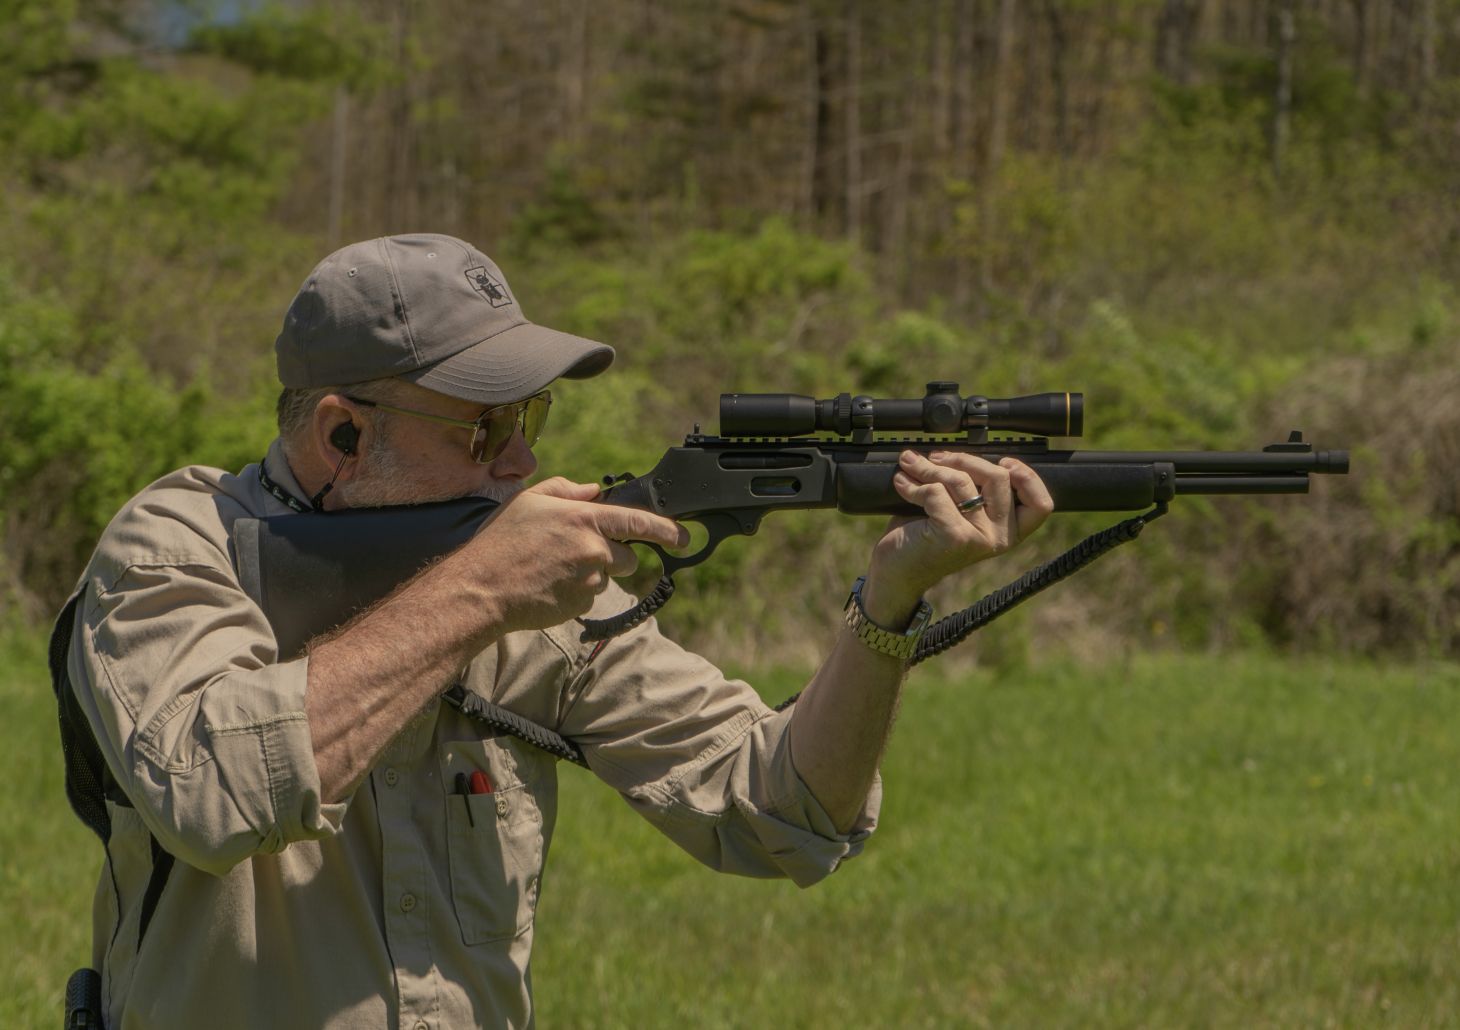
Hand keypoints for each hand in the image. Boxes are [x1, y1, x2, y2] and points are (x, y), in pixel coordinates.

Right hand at [465, 477, 688, 633]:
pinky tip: (549, 586)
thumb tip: (594, 490)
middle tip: (574, 554)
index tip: (684, 537)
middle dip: (613, 556)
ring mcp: (589, 580)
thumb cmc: (500, 542)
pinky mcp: (582, 604)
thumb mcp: (529, 501)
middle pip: (627, 556)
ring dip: (590, 574)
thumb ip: (566, 491)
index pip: (638, 521)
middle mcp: (593, 549)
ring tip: (552, 570)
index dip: (667, 529)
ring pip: (606, 577)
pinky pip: (589, 597)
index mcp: (584, 518)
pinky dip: (575, 592)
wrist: (481, 588)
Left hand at [862, 451, 1054, 622]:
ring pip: (961, 481)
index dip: (1028, 477)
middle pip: (998, 477)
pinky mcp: (956, 537)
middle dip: (961, 459)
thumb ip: (972, 488)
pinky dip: (914, 485)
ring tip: (910, 465)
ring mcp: (980, 538)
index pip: (1041, 504)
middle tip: (934, 457)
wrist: (897, 573)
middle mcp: (1001, 538)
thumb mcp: (958, 510)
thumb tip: (957, 451)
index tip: (1004, 462)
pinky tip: (902, 484)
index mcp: (1010, 531)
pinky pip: (936, 492)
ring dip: (928, 468)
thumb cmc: (926, 536)